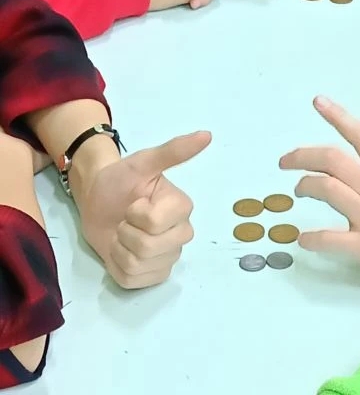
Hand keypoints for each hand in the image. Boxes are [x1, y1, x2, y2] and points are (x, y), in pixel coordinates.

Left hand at [74, 131, 210, 289]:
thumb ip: (173, 151)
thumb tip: (206, 135)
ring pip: (138, 265)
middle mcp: (181, 234)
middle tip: (125, 218)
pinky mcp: (152, 277)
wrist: (97, 199)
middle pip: (148, 248)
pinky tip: (121, 250)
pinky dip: (117, 266)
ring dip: (119, 248)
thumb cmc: (120, 180)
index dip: (135, 213)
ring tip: (121, 233)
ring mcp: (167, 258)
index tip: (133, 202)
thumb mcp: (143, 162)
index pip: (155, 223)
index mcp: (182, 208)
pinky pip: (131, 280)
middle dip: (126, 231)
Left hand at [280, 98, 359, 299]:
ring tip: (298, 191)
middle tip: (285, 161)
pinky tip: (302, 241)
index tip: (316, 102)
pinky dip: (311, 239)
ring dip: (306, 187)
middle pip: (333, 160)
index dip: (336, 117)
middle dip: (303, 156)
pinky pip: (330, 239)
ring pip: (328, 190)